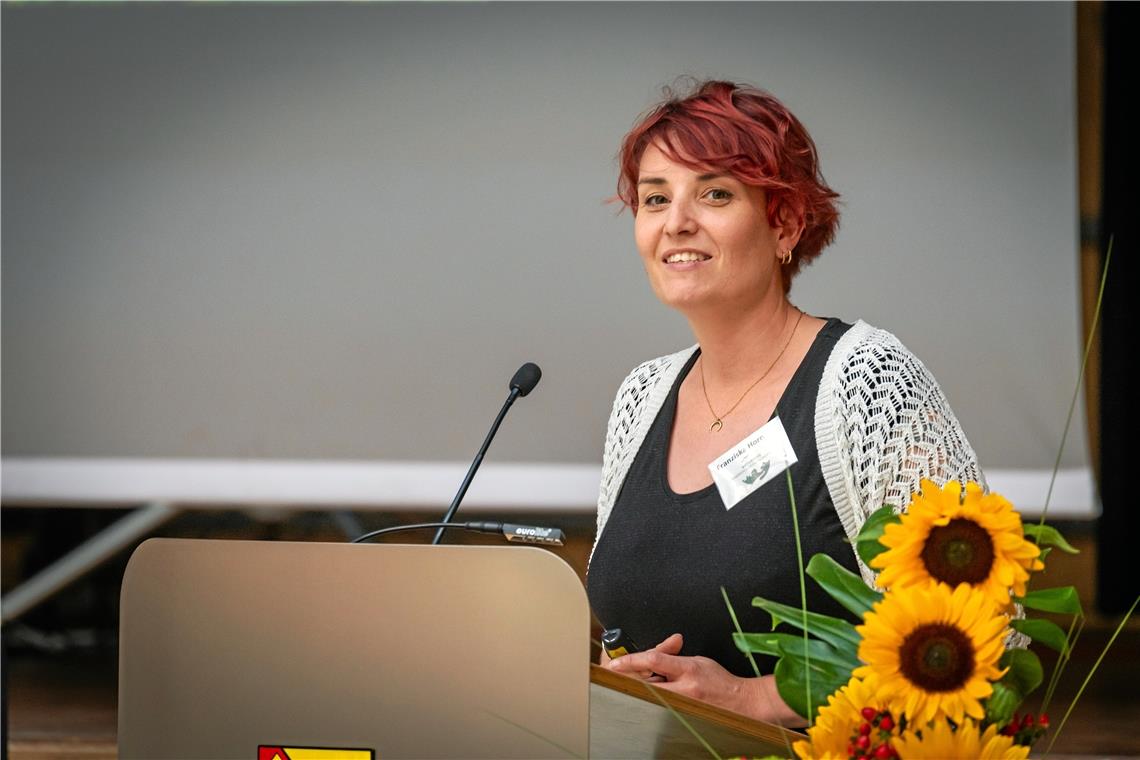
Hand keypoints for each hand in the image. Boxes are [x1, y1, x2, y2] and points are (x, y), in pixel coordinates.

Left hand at [607, 633, 804, 726]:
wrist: (741, 702)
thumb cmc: (721, 681)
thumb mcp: (698, 660)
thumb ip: (675, 656)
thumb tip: (655, 653)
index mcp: (688, 669)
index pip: (653, 660)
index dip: (631, 661)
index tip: (614, 664)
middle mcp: (684, 689)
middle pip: (645, 683)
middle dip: (629, 679)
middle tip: (614, 676)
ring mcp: (683, 705)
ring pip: (650, 697)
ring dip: (640, 690)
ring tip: (633, 685)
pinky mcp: (683, 716)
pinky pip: (659, 708)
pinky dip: (650, 701)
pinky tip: (648, 698)